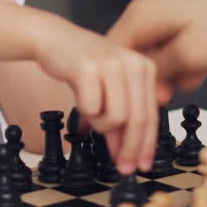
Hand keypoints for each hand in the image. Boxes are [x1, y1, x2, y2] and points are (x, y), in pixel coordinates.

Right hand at [32, 20, 163, 174]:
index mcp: (144, 68)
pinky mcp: (88, 67)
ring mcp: (112, 64)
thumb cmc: (83, 67)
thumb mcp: (110, 92)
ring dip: (101, 125)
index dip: (147, 146)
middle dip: (130, 149)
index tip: (143, 166)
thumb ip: (122, 120)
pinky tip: (80, 100)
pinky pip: (92, 108)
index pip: (152, 116)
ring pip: (118, 118)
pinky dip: (86, 112)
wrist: (54, 39)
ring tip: (90, 113)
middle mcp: (133, 63)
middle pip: (139, 120)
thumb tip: (128, 155)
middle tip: (122, 167)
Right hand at [106, 0, 206, 92]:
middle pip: (136, 56)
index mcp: (143, 12)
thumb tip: (142, 89)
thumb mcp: (189, 56)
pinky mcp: (190, 19)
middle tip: (180, 84)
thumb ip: (158, 74)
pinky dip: (191, 62)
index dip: (122, 82)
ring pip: (160, 56)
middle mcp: (151, 8)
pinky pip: (178, 50)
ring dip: (178, 71)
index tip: (137, 102)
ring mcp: (171, 12)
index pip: (112, 53)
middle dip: (158, 77)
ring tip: (201, 69)